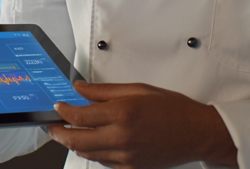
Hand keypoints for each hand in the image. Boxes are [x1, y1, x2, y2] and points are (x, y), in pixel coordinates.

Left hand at [48, 81, 237, 168]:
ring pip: (87, 154)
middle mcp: (122, 137)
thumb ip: (104, 91)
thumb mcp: (137, 89)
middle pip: (76, 140)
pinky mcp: (131, 168)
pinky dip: (93, 153)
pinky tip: (92, 143)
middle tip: (52, 126)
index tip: (58, 106)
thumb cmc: (172, 109)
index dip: (63, 111)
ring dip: (73, 144)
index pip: (79, 116)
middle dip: (59, 133)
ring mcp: (126, 156)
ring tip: (68, 133)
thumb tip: (80, 89)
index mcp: (123, 113)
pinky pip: (103, 162)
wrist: (197, 133)